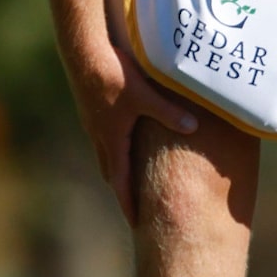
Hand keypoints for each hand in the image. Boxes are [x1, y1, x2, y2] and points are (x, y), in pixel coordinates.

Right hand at [68, 36, 201, 220]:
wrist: (82, 52)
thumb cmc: (113, 75)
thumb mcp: (146, 96)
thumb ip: (170, 113)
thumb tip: (194, 127)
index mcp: (113, 139)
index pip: (121, 181)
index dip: (128, 203)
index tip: (135, 223)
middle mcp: (100, 135)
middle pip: (111, 171)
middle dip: (123, 189)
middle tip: (135, 205)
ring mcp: (94, 121)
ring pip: (106, 152)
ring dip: (117, 167)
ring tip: (130, 177)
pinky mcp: (93, 108)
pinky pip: (104, 135)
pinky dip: (114, 146)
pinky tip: (124, 138)